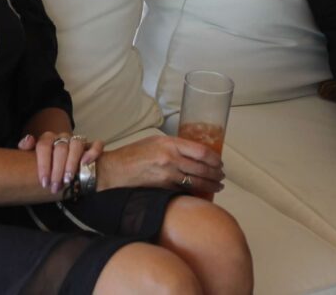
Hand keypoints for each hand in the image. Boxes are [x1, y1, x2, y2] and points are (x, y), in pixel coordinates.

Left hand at [18, 132, 102, 193]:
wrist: (64, 161)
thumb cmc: (48, 162)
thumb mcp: (34, 156)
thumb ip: (27, 147)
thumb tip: (27, 142)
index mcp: (48, 139)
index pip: (44, 145)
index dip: (43, 164)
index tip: (44, 182)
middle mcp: (63, 137)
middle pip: (60, 148)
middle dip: (57, 170)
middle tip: (55, 187)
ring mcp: (78, 140)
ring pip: (76, 144)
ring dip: (72, 162)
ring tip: (68, 179)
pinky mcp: (91, 146)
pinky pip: (96, 144)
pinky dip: (92, 152)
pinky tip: (86, 163)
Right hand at [98, 135, 225, 196]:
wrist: (113, 171)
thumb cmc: (133, 154)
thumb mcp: (154, 142)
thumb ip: (174, 146)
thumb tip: (193, 152)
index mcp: (169, 143)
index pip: (201, 151)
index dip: (215, 158)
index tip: (220, 162)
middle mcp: (170, 158)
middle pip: (203, 168)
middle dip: (216, 174)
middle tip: (222, 176)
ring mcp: (167, 175)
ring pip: (197, 182)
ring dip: (211, 185)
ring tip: (218, 186)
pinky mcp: (163, 189)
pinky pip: (185, 191)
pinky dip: (196, 193)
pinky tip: (202, 194)